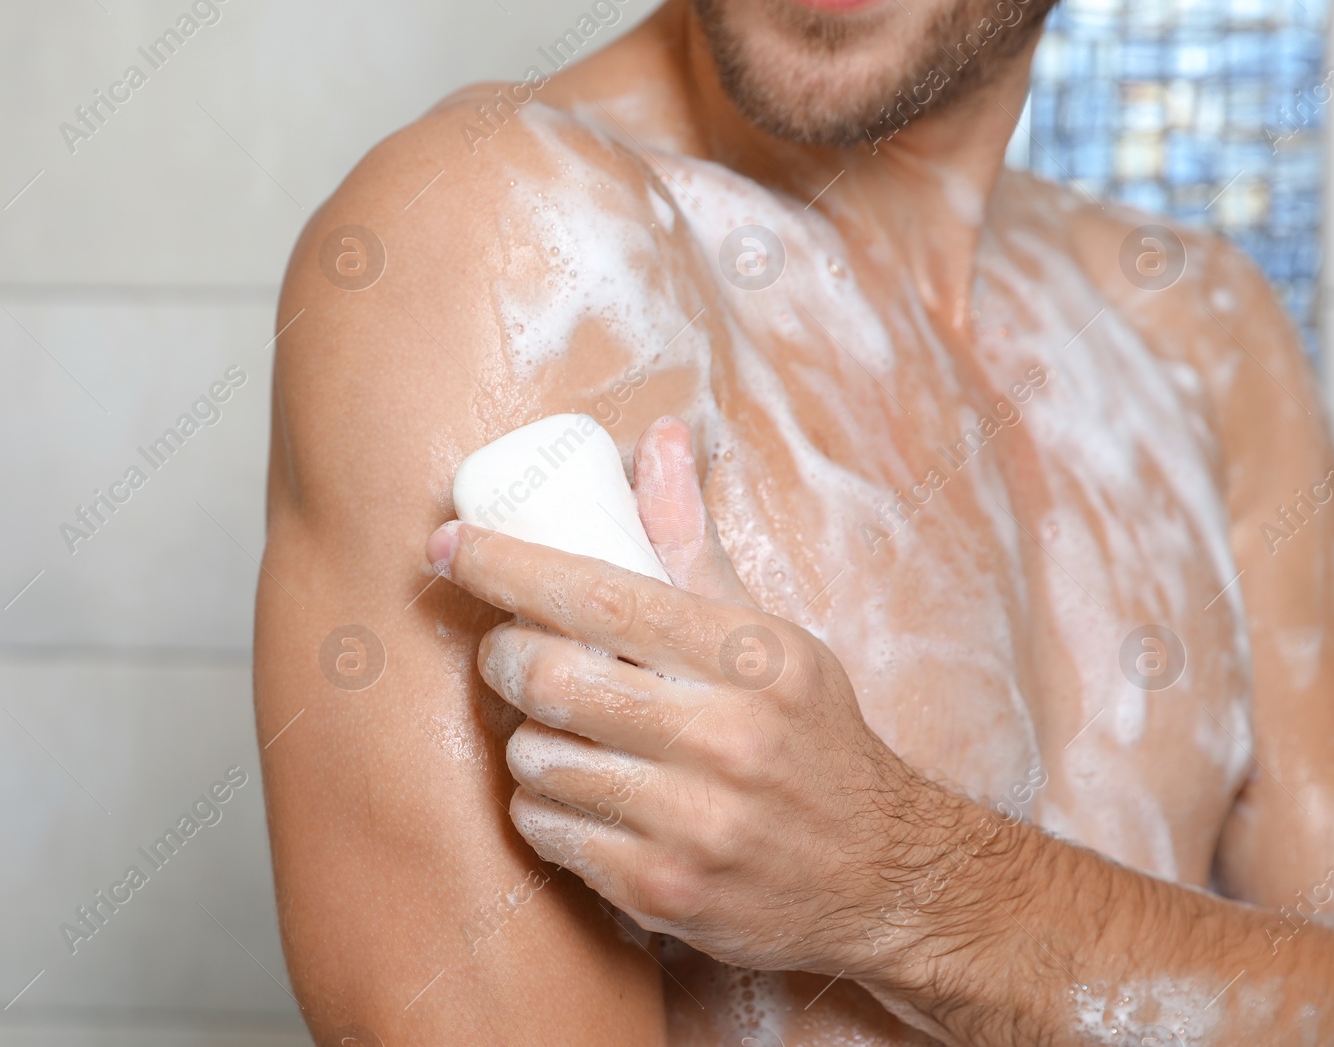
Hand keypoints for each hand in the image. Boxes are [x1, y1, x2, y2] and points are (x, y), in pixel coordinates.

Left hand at [426, 417, 964, 982]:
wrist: (883, 875)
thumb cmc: (812, 739)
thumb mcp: (772, 637)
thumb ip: (695, 546)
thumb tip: (661, 441)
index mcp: (751, 659)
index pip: (601, 594)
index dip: (508, 564)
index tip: (449, 543)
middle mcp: (723, 740)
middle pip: (551, 678)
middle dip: (504, 658)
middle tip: (508, 652)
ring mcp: (692, 824)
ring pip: (536, 759)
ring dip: (525, 737)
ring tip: (559, 730)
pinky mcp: (662, 892)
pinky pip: (547, 831)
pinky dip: (540, 805)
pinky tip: (578, 793)